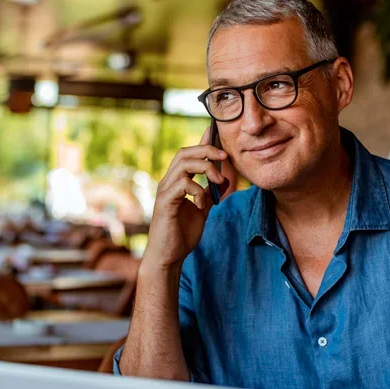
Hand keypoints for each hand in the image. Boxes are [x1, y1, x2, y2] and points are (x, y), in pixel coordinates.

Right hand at [142, 127, 227, 270]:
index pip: (187, 154)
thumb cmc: (182, 234)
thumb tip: (223, 179)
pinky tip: (203, 204)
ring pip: (184, 164)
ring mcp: (165, 191)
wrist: (168, 257)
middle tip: (224, 156)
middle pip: (184, 152)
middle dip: (206, 150)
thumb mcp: (202, 210)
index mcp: (176, 182)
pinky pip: (183, 185)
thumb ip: (209, 193)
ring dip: (206, 169)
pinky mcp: (165, 203)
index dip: (201, 141)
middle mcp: (168, 182)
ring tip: (219, 181)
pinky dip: (198, 190)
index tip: (215, 131)